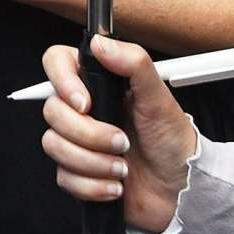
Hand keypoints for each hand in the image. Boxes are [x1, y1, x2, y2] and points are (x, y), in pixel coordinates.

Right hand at [38, 36, 197, 233]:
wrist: (181, 189)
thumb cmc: (173, 142)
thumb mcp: (159, 97)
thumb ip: (134, 63)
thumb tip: (100, 43)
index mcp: (98, 85)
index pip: (56, 63)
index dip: (63, 82)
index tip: (86, 103)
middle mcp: (83, 111)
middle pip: (52, 111)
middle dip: (89, 134)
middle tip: (121, 141)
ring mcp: (77, 142)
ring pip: (54, 145)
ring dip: (93, 162)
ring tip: (121, 166)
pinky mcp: (77, 173)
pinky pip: (64, 177)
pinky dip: (93, 185)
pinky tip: (115, 184)